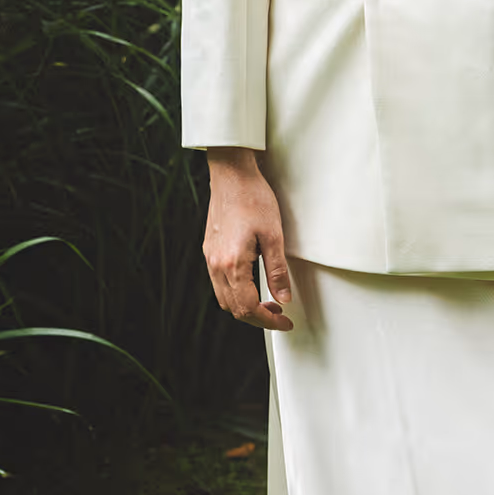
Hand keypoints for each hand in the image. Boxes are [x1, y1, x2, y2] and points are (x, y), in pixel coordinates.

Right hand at [203, 148, 293, 330]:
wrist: (232, 174)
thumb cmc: (253, 198)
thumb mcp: (274, 235)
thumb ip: (277, 271)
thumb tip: (283, 298)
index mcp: (232, 264)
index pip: (247, 308)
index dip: (268, 321)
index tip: (284, 321)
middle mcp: (216, 265)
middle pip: (233, 309)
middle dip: (257, 318)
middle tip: (279, 314)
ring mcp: (210, 258)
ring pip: (224, 298)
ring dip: (245, 306)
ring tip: (267, 301)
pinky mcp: (209, 250)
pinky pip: (219, 283)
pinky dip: (235, 292)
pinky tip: (251, 284)